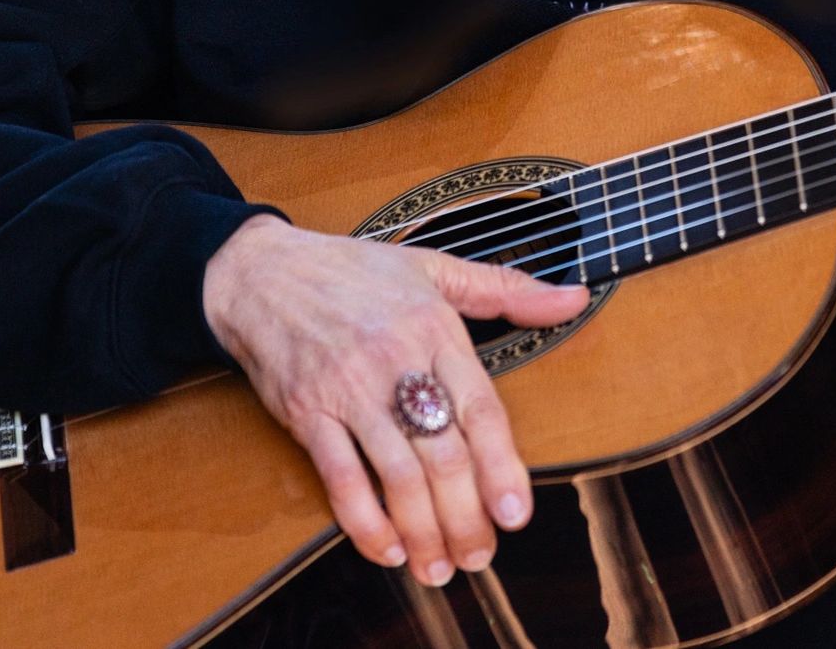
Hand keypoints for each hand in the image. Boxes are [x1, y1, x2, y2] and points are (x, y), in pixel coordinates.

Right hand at [201, 215, 589, 587]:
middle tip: (480, 556)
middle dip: (466, 516)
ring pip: (397, 474)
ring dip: (423, 530)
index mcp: (433, 328)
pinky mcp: (306, 411)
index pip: (480, 409)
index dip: (502, 467)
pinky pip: (340, 477)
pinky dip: (365, 520)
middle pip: (443, 453)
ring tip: (440, 567)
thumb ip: (505, 289)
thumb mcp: (434, 268)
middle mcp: (395, 360)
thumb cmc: (353, 271)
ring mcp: (347, 388)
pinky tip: (388, 547)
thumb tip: (574, 299)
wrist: (262, 272)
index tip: (516, 513)